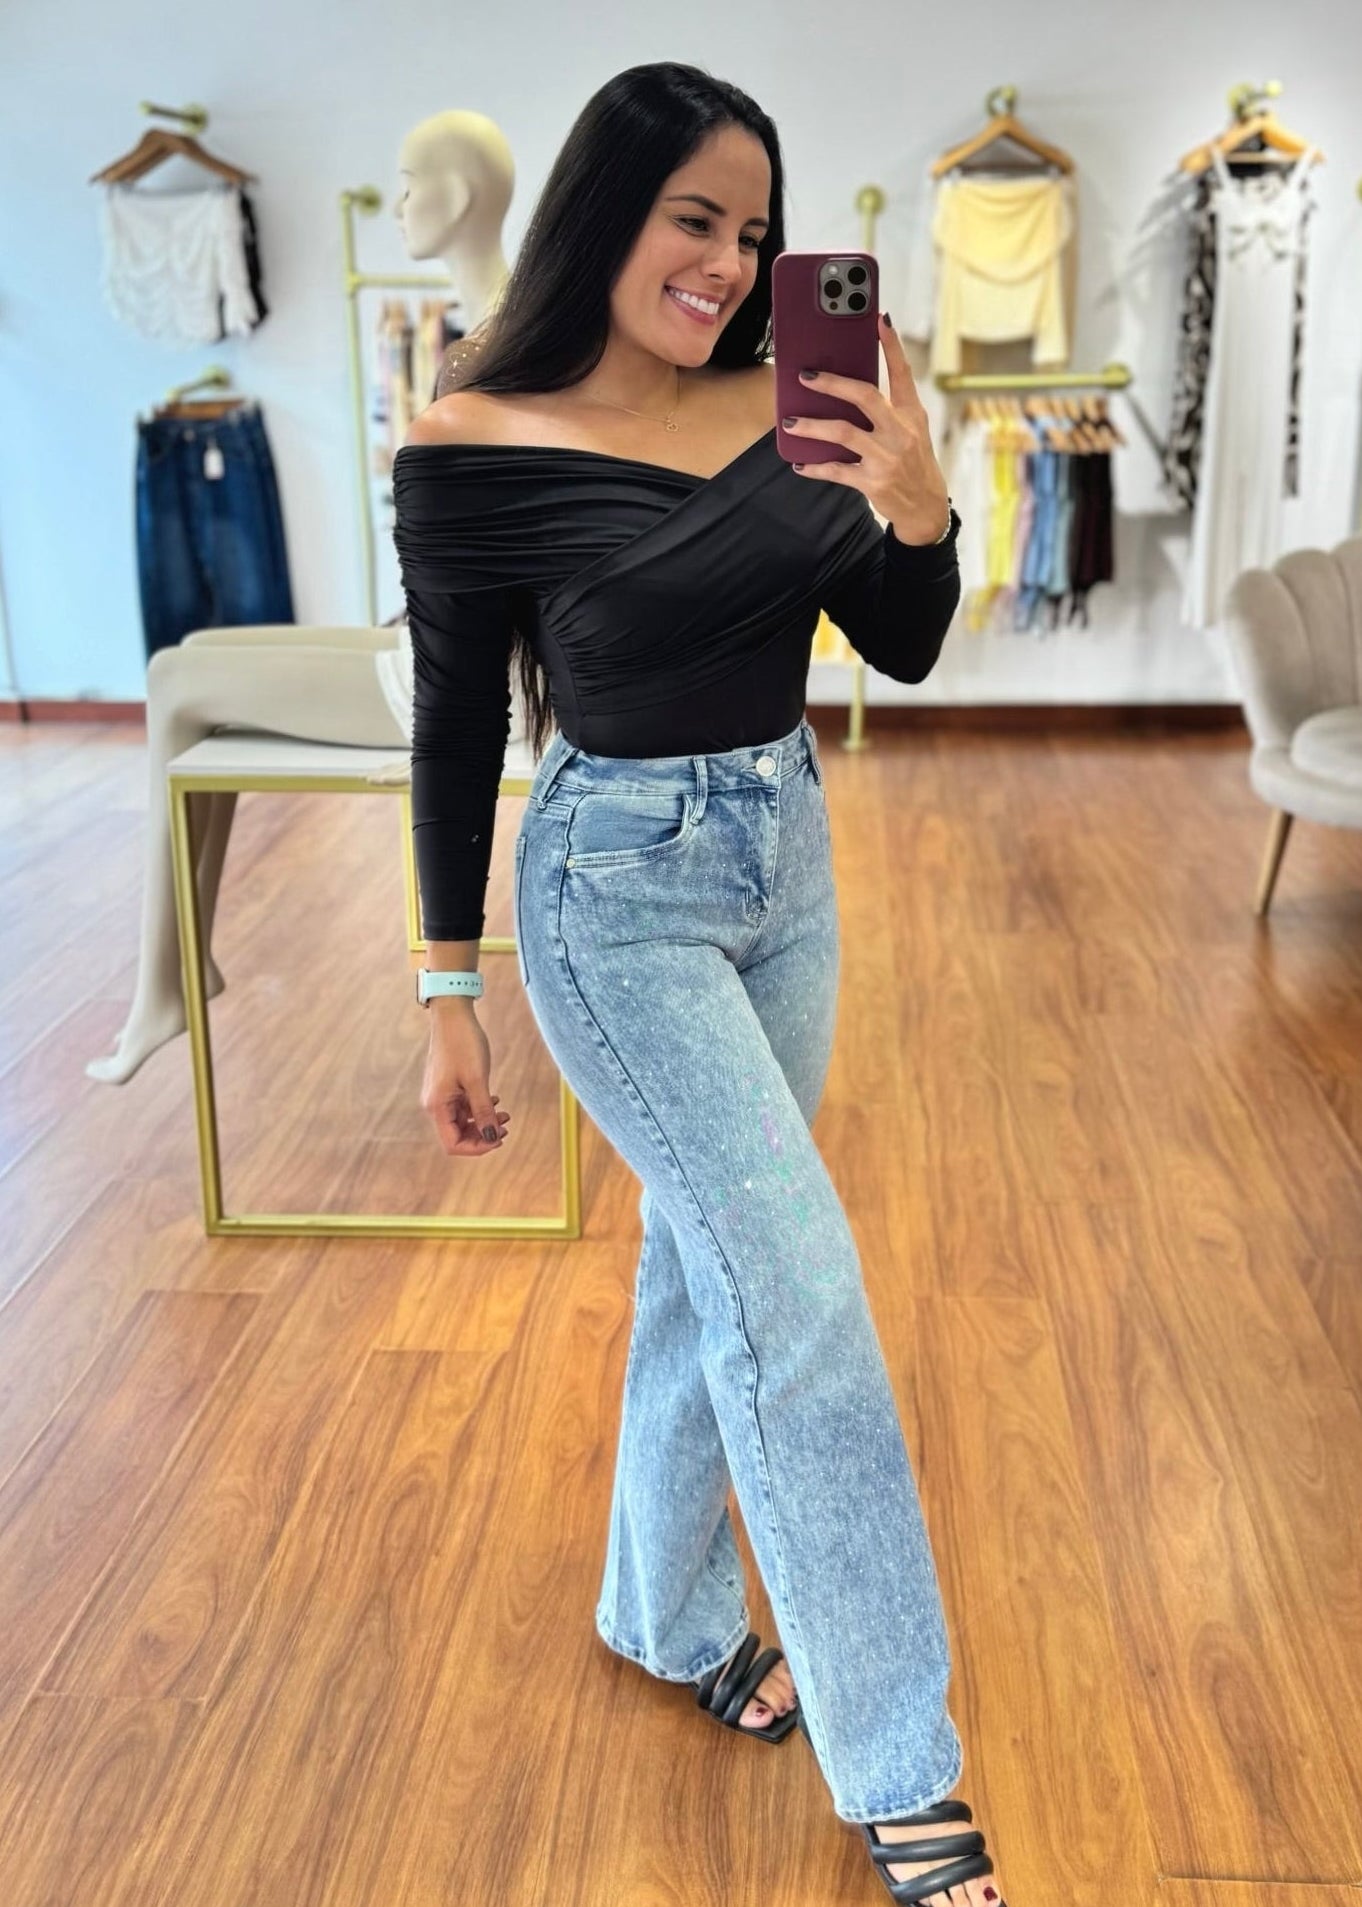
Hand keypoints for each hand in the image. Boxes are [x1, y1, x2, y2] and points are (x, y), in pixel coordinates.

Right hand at [421, 1009, 510, 1155]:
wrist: (453, 1015)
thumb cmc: (463, 1043)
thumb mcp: (477, 1080)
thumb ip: (484, 1111)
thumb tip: (492, 1137)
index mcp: (437, 1106)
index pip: (453, 1144)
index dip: (477, 1147)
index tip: (499, 1139)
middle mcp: (435, 1104)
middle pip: (457, 1135)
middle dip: (483, 1135)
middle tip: (506, 1126)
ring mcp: (440, 1095)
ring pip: (462, 1122)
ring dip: (483, 1122)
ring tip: (505, 1113)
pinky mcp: (448, 1086)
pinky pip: (463, 1107)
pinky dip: (479, 1108)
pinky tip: (495, 1100)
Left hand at [783, 312, 949, 543]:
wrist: (925, 507)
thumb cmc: (914, 462)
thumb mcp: (913, 431)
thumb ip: (889, 409)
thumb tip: (849, 388)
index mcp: (911, 414)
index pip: (903, 373)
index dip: (892, 346)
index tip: (879, 320)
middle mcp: (900, 431)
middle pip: (864, 396)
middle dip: (832, 383)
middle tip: (806, 376)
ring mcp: (886, 457)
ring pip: (842, 433)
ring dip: (811, 426)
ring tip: (789, 422)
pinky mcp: (872, 481)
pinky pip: (836, 470)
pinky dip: (814, 467)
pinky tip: (799, 463)